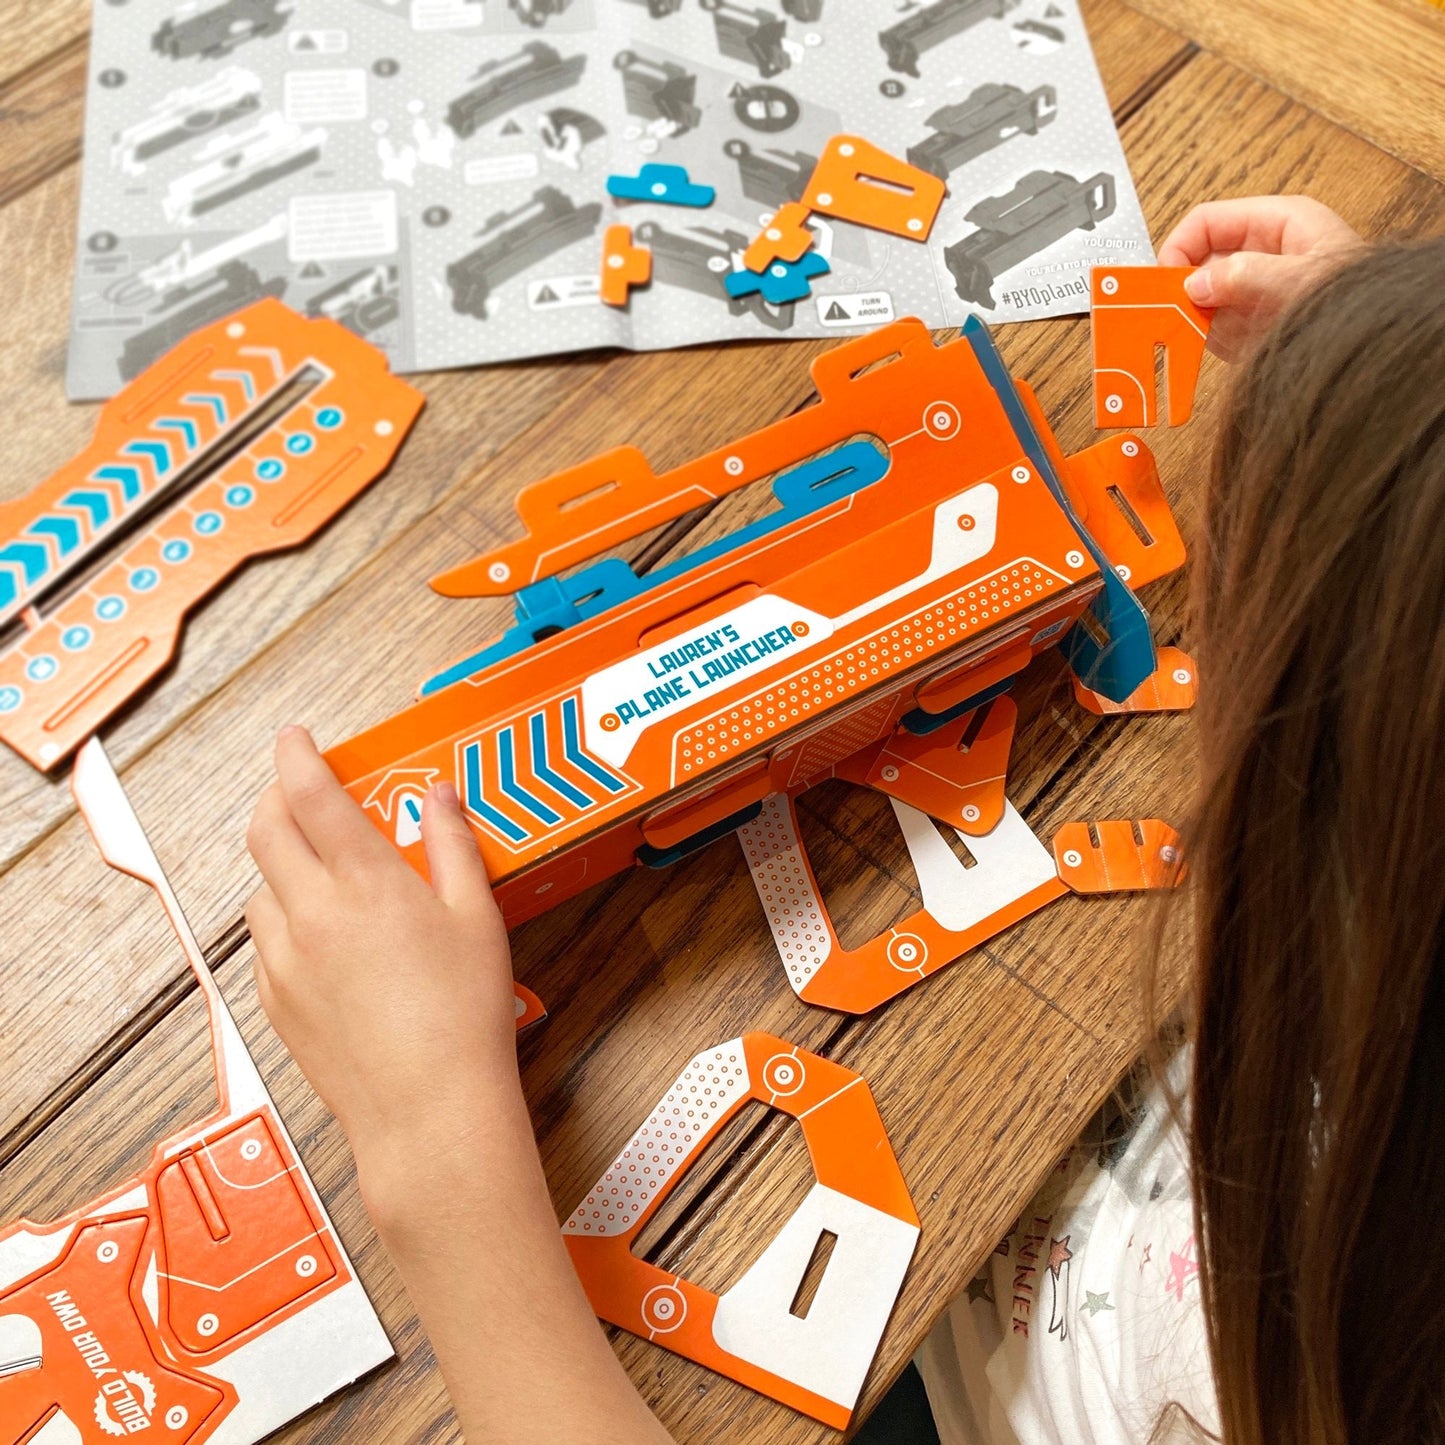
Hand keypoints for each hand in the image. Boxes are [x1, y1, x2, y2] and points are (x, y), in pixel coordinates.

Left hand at [247, 729, 675, 1444]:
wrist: (427, 1111)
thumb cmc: (463, 1016)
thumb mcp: (475, 916)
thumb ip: (451, 843)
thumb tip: (439, 794)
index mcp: (364, 882)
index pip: (310, 793)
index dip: (297, 755)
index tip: (296, 737)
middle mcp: (310, 912)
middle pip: (264, 829)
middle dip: (275, 797)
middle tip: (301, 792)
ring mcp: (284, 959)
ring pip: (260, 885)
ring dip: (280, 861)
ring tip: (323, 871)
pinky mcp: (275, 1000)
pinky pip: (265, 939)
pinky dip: (283, 917)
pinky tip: (325, 935)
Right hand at [1158, 196, 1361, 360]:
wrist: (1373, 345)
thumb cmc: (1354, 301)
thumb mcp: (1298, 280)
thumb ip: (1243, 275)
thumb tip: (1195, 283)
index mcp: (1277, 223)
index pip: (1208, 221)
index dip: (1180, 245)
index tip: (1165, 277)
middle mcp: (1261, 254)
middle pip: (1199, 260)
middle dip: (1182, 286)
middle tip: (1167, 309)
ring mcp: (1253, 291)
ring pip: (1200, 296)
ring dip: (1190, 315)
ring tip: (1188, 331)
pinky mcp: (1249, 325)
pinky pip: (1210, 328)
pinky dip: (1201, 339)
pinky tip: (1207, 347)